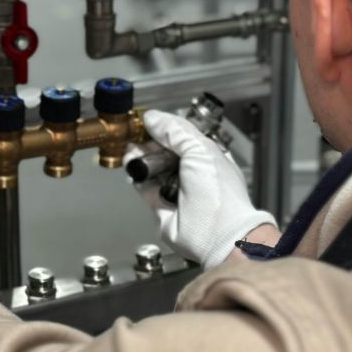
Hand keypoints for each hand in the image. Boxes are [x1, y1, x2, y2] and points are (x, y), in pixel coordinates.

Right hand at [137, 110, 274, 266]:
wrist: (216, 234)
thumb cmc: (220, 195)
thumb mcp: (199, 149)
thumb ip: (175, 130)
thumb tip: (153, 118)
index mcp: (207, 156)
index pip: (181, 135)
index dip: (163, 126)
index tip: (147, 120)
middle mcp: (192, 172)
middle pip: (162, 150)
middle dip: (147, 141)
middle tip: (135, 134)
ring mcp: (176, 189)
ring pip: (151, 167)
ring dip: (139, 158)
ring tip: (132, 151)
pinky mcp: (162, 206)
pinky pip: (144, 187)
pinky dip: (137, 177)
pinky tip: (133, 167)